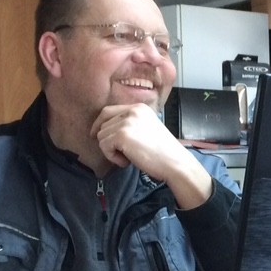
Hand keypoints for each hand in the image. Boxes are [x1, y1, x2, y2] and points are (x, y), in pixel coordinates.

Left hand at [90, 103, 212, 208]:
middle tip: (123, 153)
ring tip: (129, 157)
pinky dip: (112, 157)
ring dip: (111, 151)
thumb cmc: (162, 152)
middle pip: (103, 124)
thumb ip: (129, 124)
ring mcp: (127, 122)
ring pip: (101, 136)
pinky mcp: (122, 135)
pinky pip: (104, 146)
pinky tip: (127, 161)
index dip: (99, 124)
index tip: (96, 135)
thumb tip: (104, 129)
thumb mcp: (146, 128)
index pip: (108, 111)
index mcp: (139, 107)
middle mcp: (132, 111)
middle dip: (108, 141)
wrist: (174, 163)